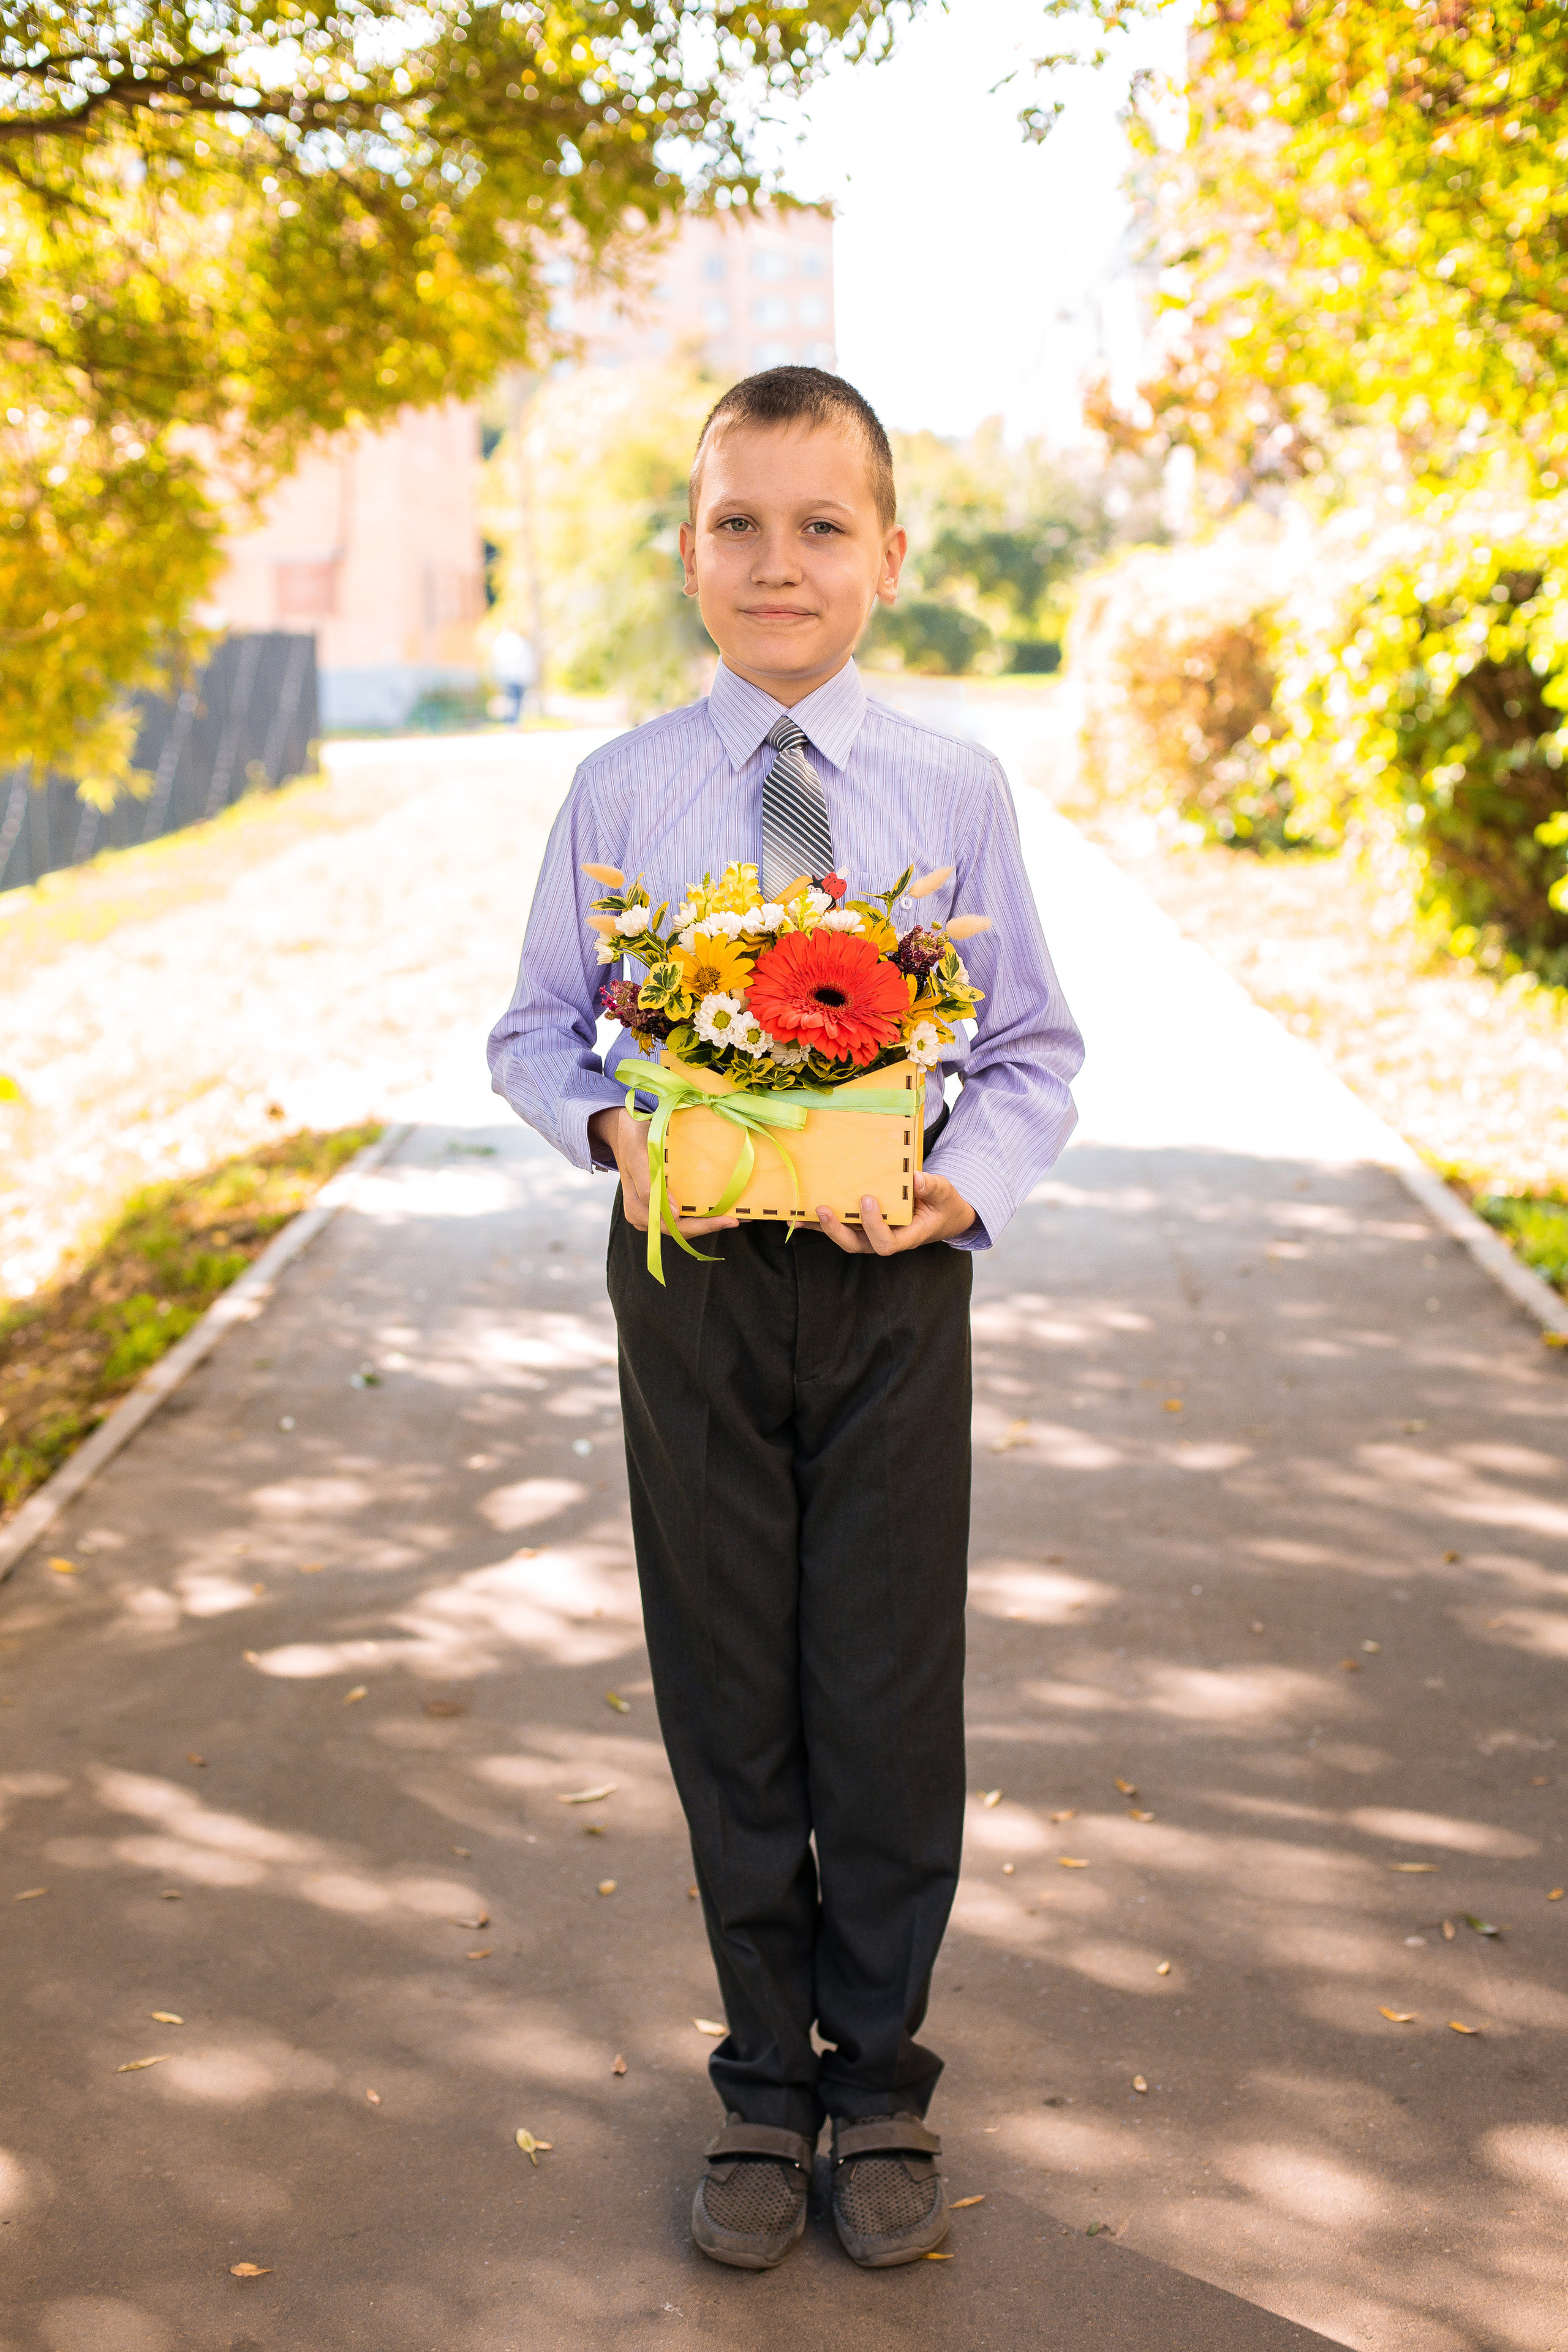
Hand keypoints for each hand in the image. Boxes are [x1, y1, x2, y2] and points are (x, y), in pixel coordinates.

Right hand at [588, 1107, 739, 1240]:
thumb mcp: (638, 1156)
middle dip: (710, 1227)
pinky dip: (703, 1214)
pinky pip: (683, 1215)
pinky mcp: (661, 1204)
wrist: (626, 1130)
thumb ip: (649, 1185)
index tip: (726, 1220)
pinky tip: (724, 1209)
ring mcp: (653, 1212)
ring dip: (710, 1223)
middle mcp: (644, 1215)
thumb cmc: (633, 1140)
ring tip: (738, 1216)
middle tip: (738, 1219)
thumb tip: (675, 1214)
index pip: (673, 1226)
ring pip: (683, 1226)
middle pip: (681, 1230)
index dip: (701, 1226)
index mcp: (636, 1207)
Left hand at [815, 1169, 975, 1255]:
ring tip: (799, 1215)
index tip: (868, 1200)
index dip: (874, 1226)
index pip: (887, 1243)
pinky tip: (798, 1215)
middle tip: (824, 1209)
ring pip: (845, 1237)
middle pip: (858, 1245)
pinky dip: (818, 1223)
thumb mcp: (944, 1193)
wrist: (940, 1214)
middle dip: (838, 1230)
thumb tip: (916, 1179)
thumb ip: (932, 1187)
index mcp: (907, 1236)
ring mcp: (871, 1234)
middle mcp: (885, 1239)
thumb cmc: (942, 1204)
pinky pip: (840, 1227)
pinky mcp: (862, 1226)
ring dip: (822, 1228)